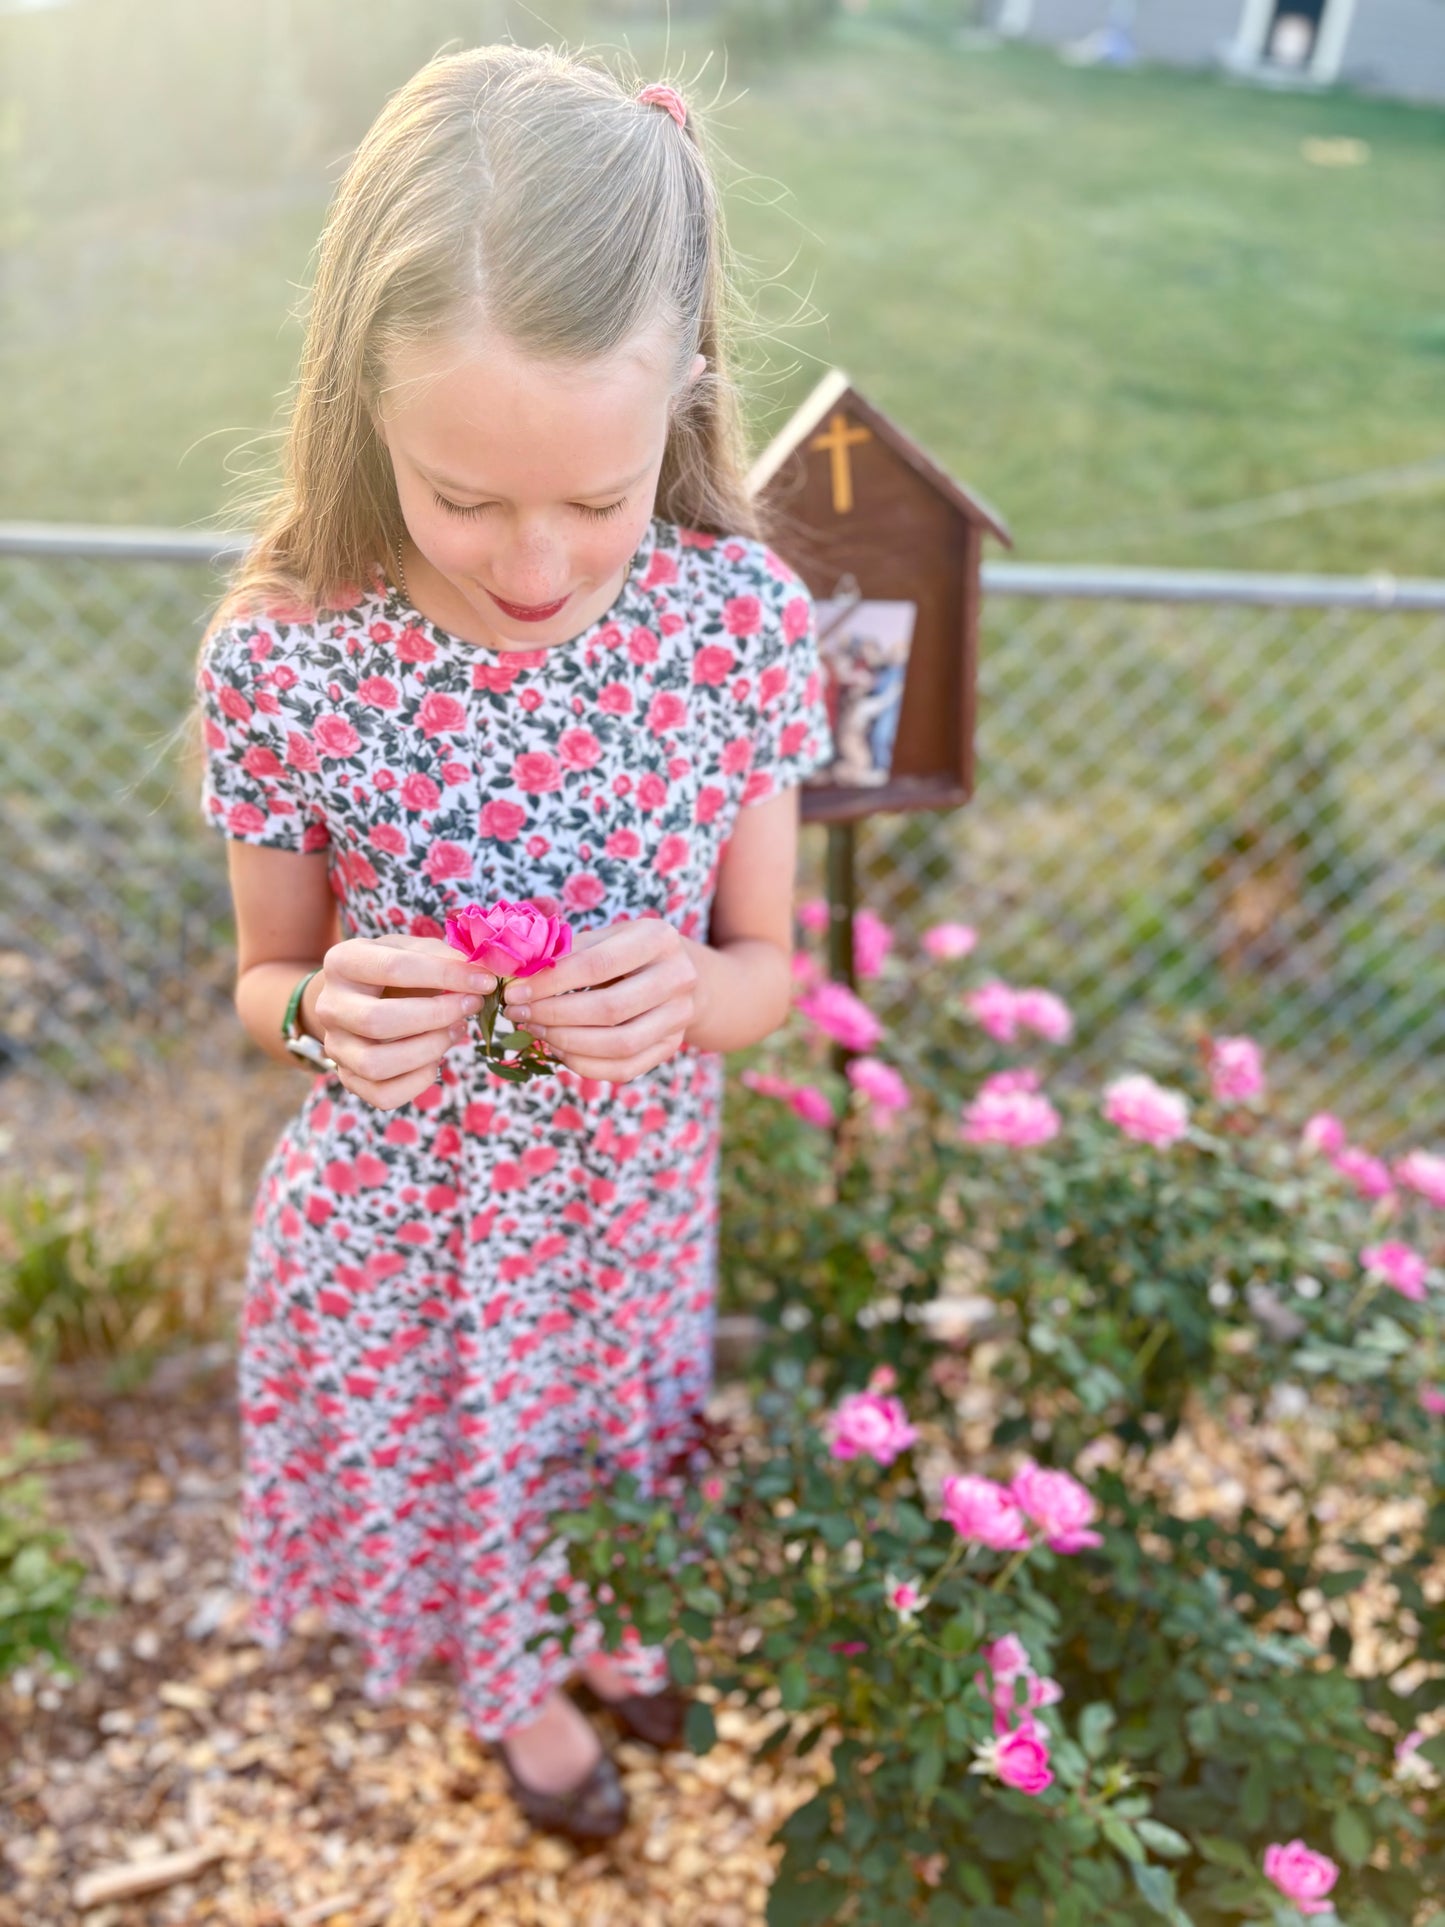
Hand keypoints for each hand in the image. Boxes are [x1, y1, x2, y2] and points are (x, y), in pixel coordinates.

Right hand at [314, 935, 497, 1110]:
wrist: (360, 997)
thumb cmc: (395, 970)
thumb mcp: (414, 950)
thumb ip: (445, 957)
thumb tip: (482, 971)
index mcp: (343, 962)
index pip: (394, 968)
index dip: (446, 974)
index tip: (485, 980)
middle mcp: (330, 1006)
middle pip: (378, 1021)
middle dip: (436, 1016)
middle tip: (471, 1005)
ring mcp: (335, 1046)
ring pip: (376, 1064)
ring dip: (428, 1050)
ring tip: (456, 1031)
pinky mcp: (348, 1078)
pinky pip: (383, 1096)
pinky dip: (419, 1081)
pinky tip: (436, 1059)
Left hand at [501, 920, 698, 1082]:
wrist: (674, 972)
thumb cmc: (627, 951)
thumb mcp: (604, 937)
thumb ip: (567, 952)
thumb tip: (518, 975)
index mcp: (658, 939)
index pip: (596, 964)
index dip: (551, 982)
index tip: (515, 991)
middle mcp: (678, 977)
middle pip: (610, 1008)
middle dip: (555, 1014)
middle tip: (519, 1013)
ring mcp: (679, 1016)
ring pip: (619, 1044)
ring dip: (567, 1042)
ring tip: (536, 1030)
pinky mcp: (671, 1046)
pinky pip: (624, 1069)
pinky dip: (584, 1064)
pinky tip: (558, 1049)